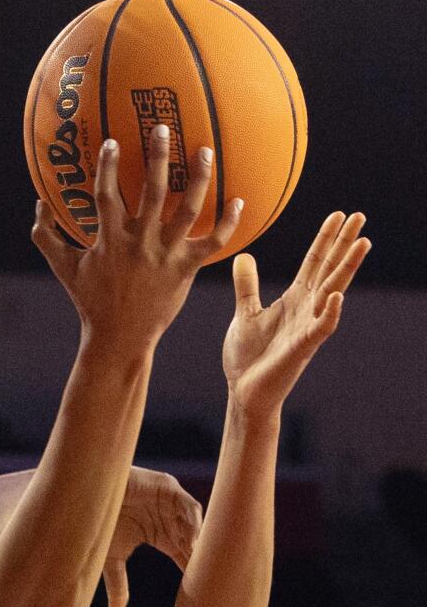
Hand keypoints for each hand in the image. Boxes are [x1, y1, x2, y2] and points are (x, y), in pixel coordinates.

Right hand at [33, 126, 243, 355]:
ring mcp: (164, 255)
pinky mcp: (185, 269)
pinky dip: (228, 223)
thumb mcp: (65, 270)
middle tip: (163, 128)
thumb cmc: (91, 302)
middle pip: (151, 191)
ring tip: (205, 150)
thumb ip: (46, 238)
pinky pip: (212, 243)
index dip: (108, 167)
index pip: (107, 195)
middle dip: (157, 156)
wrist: (119, 339)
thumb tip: (38, 205)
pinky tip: (239, 201)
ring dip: (199, 178)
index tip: (113, 141)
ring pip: (187, 210)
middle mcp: (139, 243)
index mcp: (109, 241)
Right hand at [102, 468, 202, 606]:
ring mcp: (169, 502)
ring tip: (198, 559)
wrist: (86, 495)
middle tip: (207, 575)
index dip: (190, 568)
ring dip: (197, 539)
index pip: (182, 554)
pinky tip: (192, 539)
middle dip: (198, 555)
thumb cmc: (97, 525)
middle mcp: (167, 519)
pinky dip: (193, 521)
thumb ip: (118, 587)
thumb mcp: (111, 561)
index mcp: (159, 535)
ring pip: (192, 522)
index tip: (199, 588)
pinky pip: (188, 504)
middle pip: (191, 539)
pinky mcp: (167, 487)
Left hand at [223, 212, 369, 417]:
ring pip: (332, 291)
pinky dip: (329, 312)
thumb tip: (244, 256)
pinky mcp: (302, 348)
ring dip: (347, 268)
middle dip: (344, 243)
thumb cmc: (248, 357)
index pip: (314, 262)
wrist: (244, 391)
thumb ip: (247, 286)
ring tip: (363, 243)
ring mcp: (307, 327)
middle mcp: (306, 309)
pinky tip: (337, 295)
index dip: (325, 239)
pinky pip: (320, 328)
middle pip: (329, 269)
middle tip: (360, 216)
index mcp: (293, 299)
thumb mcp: (245, 313)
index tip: (338, 214)